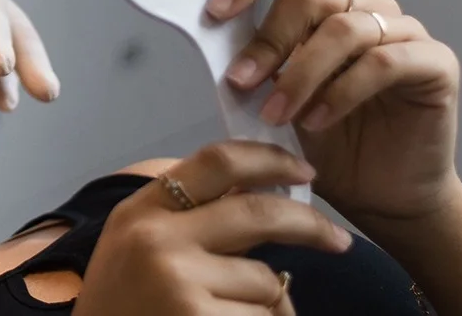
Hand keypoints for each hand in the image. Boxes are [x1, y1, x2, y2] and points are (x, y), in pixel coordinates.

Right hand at [78, 141, 349, 315]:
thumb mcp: (138, 247)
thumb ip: (189, 218)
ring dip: (266, 303)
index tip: (305, 173)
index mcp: (141, 211)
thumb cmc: (122, 306)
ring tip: (226, 314)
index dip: (270, 160)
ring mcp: (179, 284)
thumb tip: (265, 191)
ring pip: (267, 283)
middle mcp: (158, 240)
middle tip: (338, 240)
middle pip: (259, 214)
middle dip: (310, 226)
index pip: (216, 161)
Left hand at [209, 0, 461, 228]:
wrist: (383, 197)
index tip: (214, 12)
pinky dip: (342, 91)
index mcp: (325, 4)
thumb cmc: (329, 144)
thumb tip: (211, 38)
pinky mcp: (436, 62)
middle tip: (240, 81)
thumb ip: (254, 65)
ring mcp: (404, 31)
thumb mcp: (277, 100)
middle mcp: (365, 7)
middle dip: (268, 38)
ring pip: (344, 28)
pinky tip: (317, 120)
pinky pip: (383, 62)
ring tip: (275, 114)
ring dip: (300, 73)